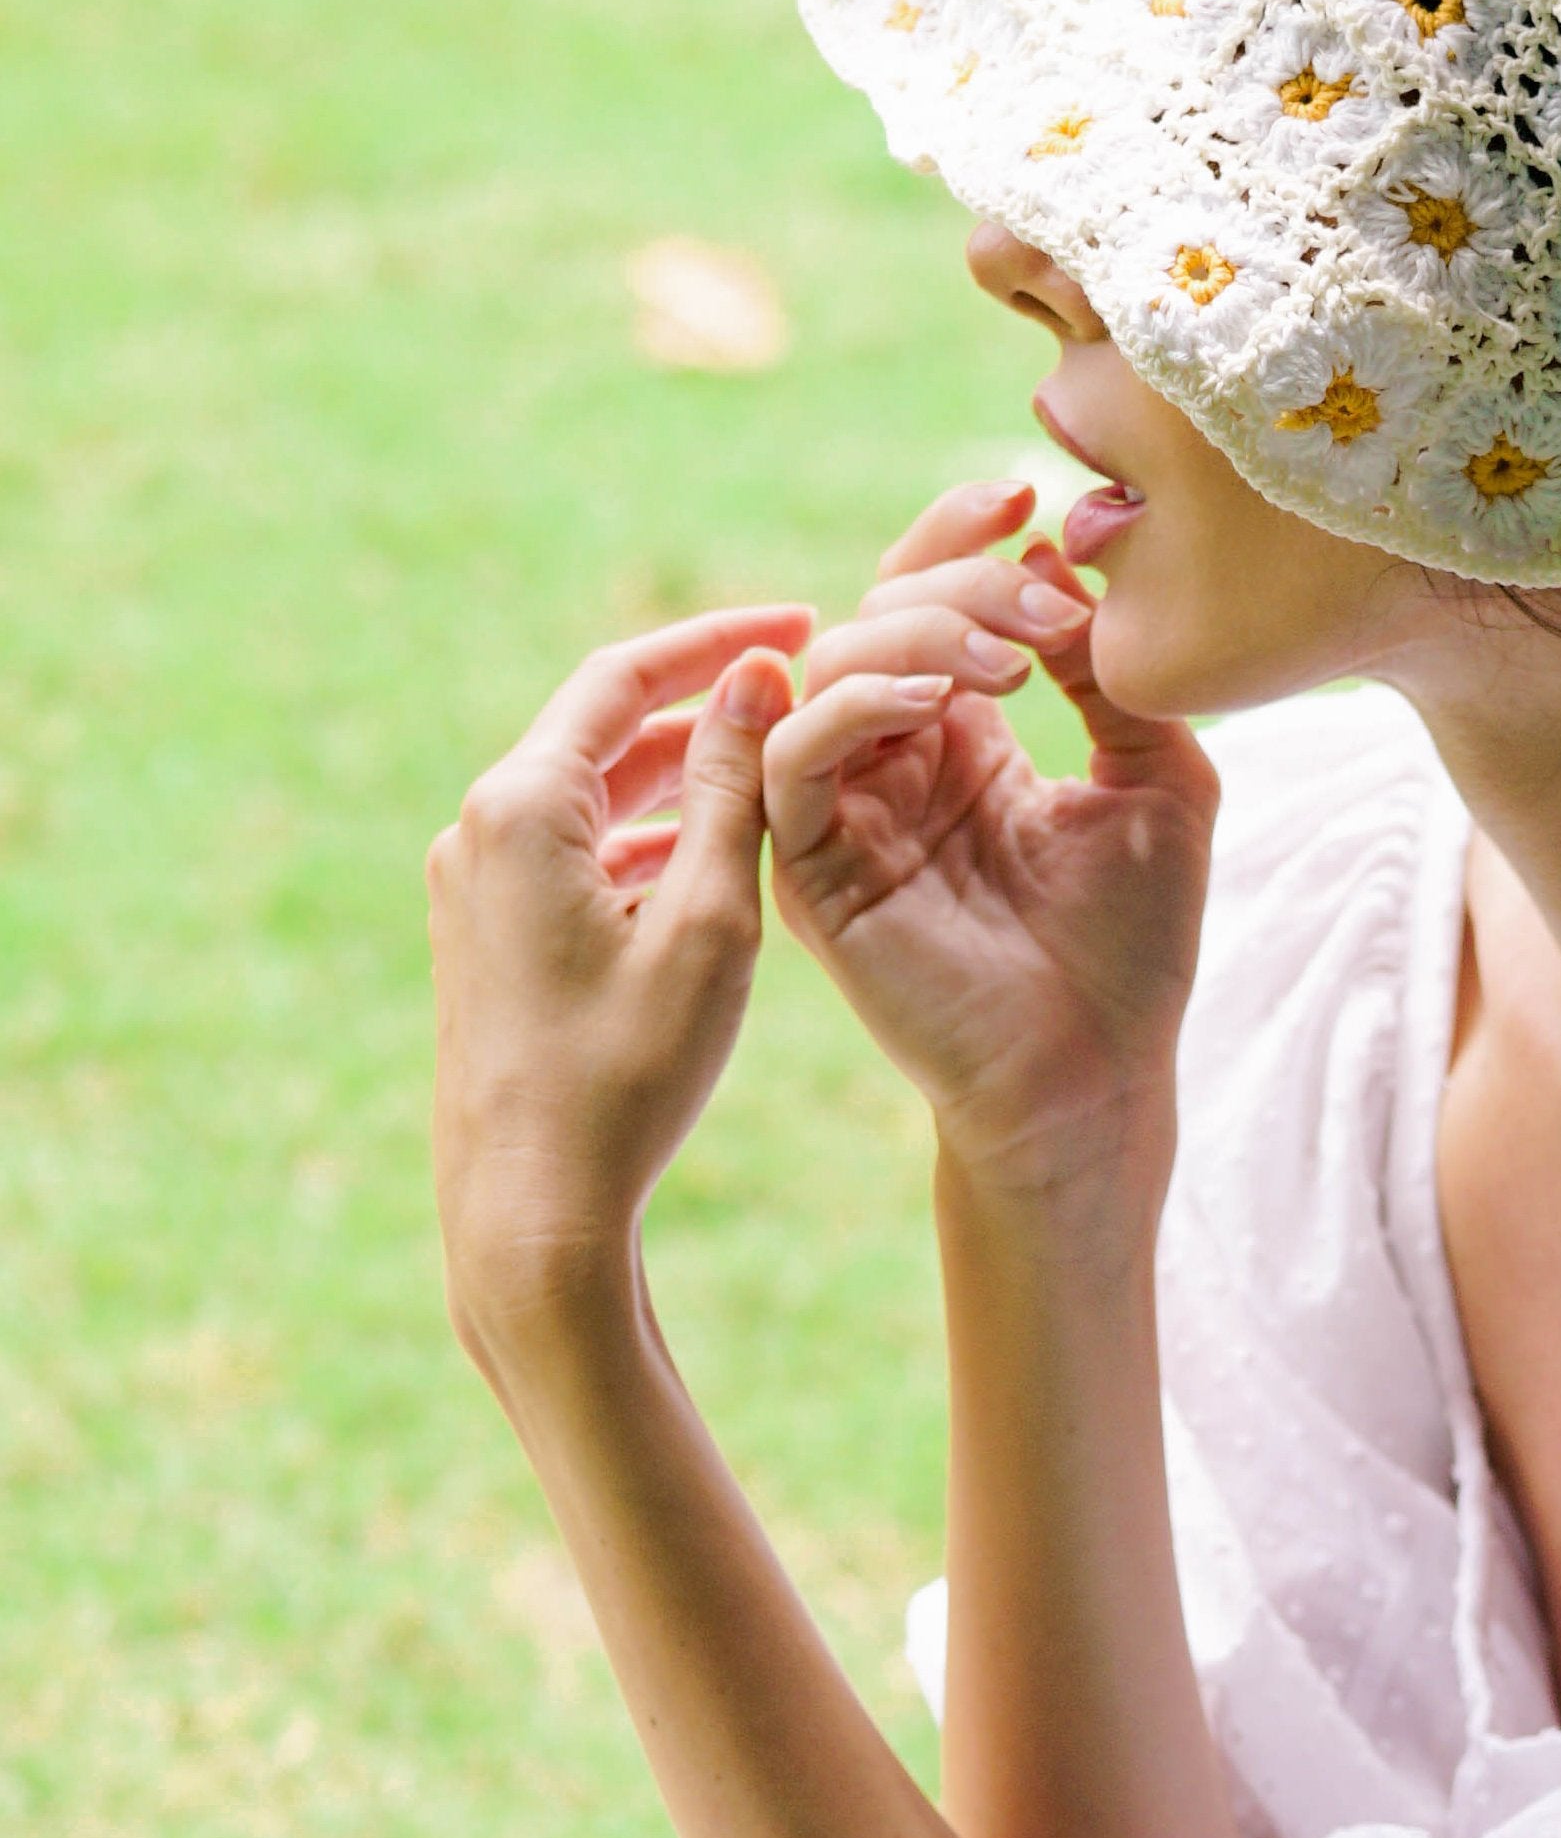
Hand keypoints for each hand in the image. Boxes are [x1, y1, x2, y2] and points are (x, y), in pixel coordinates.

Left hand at [426, 603, 814, 1355]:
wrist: (530, 1215)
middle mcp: (478, 831)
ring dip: (685, 779)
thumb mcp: (711, 922)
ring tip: (784, 775)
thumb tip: (754, 678)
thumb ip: (734, 789)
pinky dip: (650, 840)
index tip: (802, 622)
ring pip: (595, 796)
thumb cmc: (627, 1074)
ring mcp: (473, 888)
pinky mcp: (485, 939)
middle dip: (709, 709)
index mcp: (522, 808)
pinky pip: (576, 853)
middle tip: (809, 691)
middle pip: (606, 730)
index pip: (625, 676)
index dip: (720, 641)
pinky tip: (716, 863)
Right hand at [764, 482, 1217, 1215]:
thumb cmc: (1134, 949)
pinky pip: (792, 758)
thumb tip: (1065, 556)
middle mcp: (894, 764)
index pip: (930, 600)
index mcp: (963, 737)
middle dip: (963, 585)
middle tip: (1050, 608)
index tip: (1027, 492)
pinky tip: (936, 703)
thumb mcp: (1162, 778)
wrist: (1102, 1078)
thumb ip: (1115, 676)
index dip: (961, 533)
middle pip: (878, 612)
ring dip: (916, 634)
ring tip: (1013, 661)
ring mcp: (848, 816)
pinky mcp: (818, 873)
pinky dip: (853, 705)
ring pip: (826, 664)